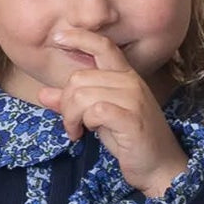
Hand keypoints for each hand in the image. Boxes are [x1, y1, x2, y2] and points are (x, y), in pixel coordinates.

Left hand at [36, 29, 188, 197]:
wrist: (159, 166)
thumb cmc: (129, 140)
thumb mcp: (98, 117)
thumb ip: (74, 103)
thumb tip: (44, 94)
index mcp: (124, 76)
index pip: (103, 46)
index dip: (79, 37)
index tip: (58, 37)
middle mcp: (130, 82)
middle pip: (79, 78)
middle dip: (65, 103)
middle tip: (70, 123)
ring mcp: (133, 99)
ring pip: (82, 95)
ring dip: (71, 116)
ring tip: (76, 131)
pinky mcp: (131, 119)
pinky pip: (94, 111)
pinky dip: (84, 123)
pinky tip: (87, 134)